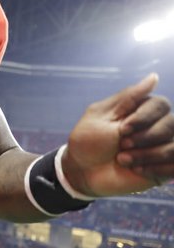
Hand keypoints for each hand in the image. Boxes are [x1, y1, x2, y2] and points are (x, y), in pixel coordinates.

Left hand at [64, 74, 173, 196]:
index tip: (122, 130)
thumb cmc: (89, 141)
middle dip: (145, 137)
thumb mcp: (101, 115)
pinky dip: (156, 169)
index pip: (161, 104)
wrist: (82, 172)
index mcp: (141, 110)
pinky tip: (136, 170)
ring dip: (147, 155)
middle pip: (171, 124)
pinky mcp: (164, 169)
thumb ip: (129, 97)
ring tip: (123, 160)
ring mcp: (162, 148)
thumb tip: (155, 76)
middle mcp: (156, 126)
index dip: (143, 118)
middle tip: (121, 146)